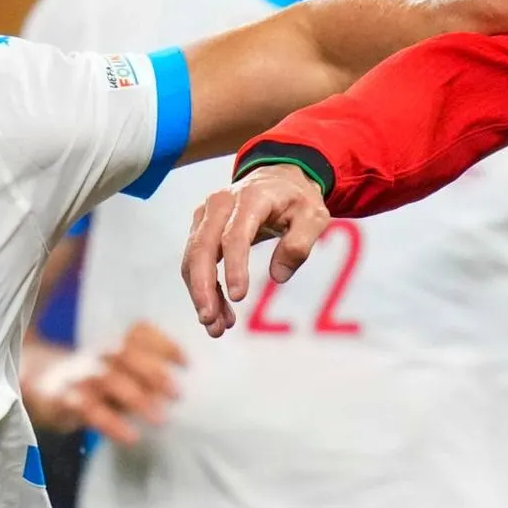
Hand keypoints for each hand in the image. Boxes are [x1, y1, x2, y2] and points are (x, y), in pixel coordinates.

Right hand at [24, 323, 183, 442]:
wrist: (42, 385)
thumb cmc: (95, 382)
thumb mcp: (120, 374)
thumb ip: (145, 378)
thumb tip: (182, 392)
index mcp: (116, 344)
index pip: (140, 333)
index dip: (164, 344)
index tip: (187, 362)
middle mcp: (98, 355)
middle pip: (126, 354)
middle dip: (155, 372)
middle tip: (179, 395)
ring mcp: (80, 375)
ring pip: (108, 379)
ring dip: (137, 398)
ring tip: (161, 419)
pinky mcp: (63, 398)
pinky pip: (87, 409)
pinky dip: (111, 423)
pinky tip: (131, 437)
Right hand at [183, 163, 331, 336]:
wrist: (277, 179)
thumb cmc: (297, 200)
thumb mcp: (314, 216)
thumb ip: (300, 243)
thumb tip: (279, 276)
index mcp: (251, 197)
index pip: (235, 234)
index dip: (234, 266)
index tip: (238, 297)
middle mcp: (220, 203)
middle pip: (202, 246)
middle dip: (203, 287)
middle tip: (212, 321)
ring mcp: (206, 215)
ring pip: (193, 258)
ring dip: (201, 295)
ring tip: (218, 328)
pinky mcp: (200, 228)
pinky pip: (194, 261)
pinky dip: (202, 289)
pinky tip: (218, 314)